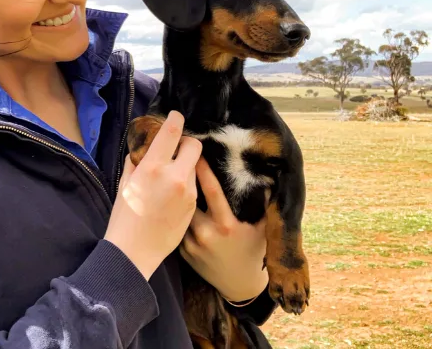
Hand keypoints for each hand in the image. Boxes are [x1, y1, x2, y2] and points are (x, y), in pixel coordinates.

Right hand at [105, 111, 202, 279]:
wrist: (135, 251)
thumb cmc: (124, 216)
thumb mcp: (125, 183)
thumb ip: (136, 161)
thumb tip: (143, 147)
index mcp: (153, 166)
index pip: (172, 131)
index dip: (176, 119)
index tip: (176, 116)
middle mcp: (175, 175)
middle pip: (193, 145)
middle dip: (186, 143)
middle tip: (176, 149)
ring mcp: (188, 191)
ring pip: (194, 166)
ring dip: (185, 165)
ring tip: (170, 178)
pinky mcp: (194, 205)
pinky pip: (194, 184)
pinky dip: (186, 182)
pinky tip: (173, 194)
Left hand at [180, 157, 268, 302]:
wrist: (238, 284)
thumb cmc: (252, 249)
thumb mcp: (262, 227)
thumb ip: (264, 202)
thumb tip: (268, 174)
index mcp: (227, 225)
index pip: (212, 191)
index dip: (203, 170)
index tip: (196, 152)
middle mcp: (207, 234)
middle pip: (189, 198)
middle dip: (184, 179)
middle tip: (177, 158)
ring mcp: (192, 244)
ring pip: (179, 211)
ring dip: (176, 196)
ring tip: (171, 177)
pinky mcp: (182, 252)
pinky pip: (176, 226)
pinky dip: (174, 214)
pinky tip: (170, 201)